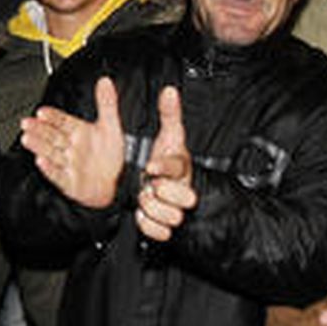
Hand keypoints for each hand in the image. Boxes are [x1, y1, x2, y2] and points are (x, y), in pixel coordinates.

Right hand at [19, 76, 124, 207]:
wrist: (118, 183)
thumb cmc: (112, 157)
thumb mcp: (111, 126)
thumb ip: (107, 103)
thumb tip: (105, 81)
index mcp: (79, 132)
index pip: (62, 121)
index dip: (52, 116)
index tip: (42, 111)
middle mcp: (71, 147)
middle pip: (52, 136)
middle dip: (39, 129)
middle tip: (26, 122)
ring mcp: (68, 164)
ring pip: (51, 153)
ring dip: (38, 146)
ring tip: (27, 138)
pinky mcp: (69, 182)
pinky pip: (58, 175)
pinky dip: (49, 169)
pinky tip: (41, 161)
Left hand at [134, 86, 196, 240]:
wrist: (165, 184)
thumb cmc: (167, 159)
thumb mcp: (168, 136)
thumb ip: (169, 114)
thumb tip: (169, 91)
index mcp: (181, 168)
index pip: (179, 167)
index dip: (164, 167)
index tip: (150, 166)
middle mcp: (181, 190)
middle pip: (185, 199)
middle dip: (164, 193)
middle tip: (149, 187)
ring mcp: (175, 209)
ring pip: (173, 218)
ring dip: (154, 210)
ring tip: (142, 200)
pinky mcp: (166, 224)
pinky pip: (162, 234)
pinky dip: (150, 227)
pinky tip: (140, 215)